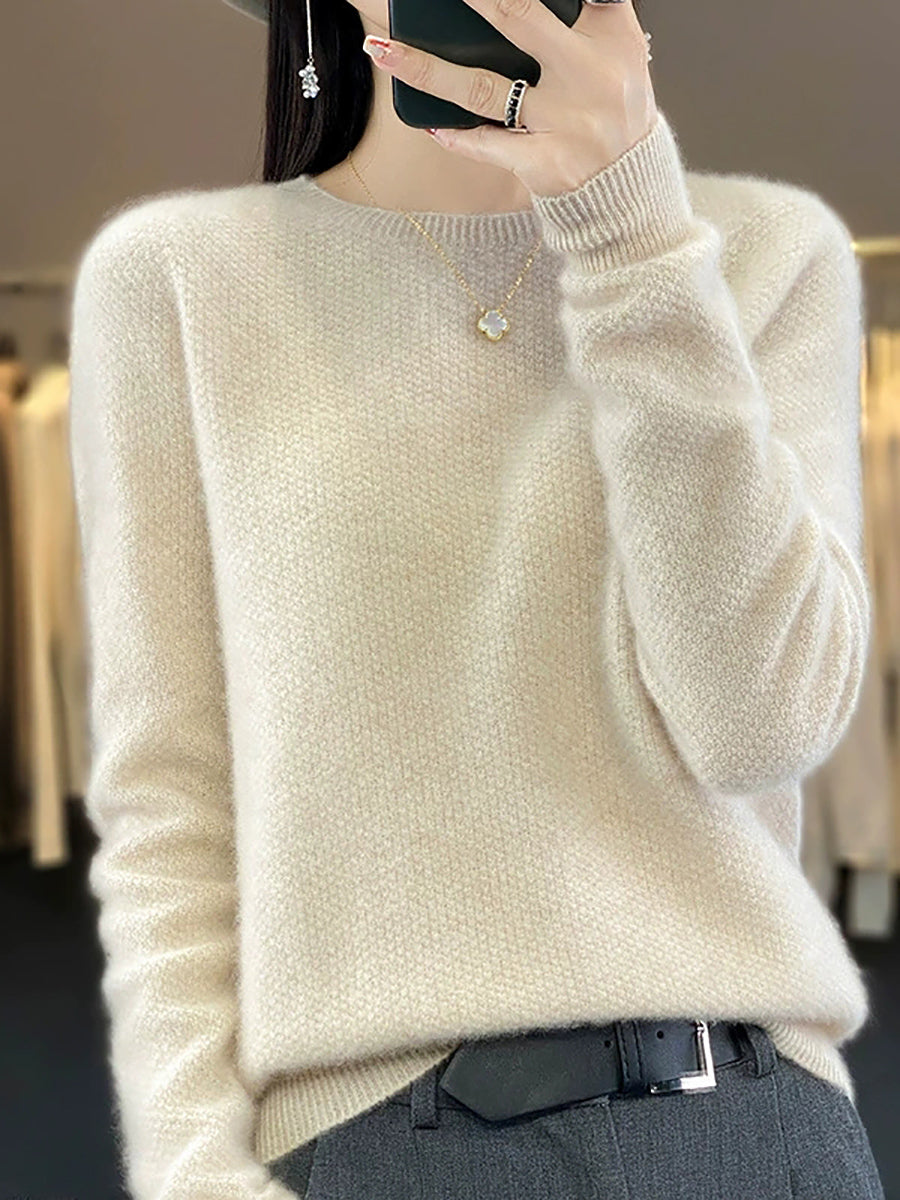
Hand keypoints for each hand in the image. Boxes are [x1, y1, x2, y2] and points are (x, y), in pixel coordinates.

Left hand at [361, 0, 657, 199]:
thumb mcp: (619, 50)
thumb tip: (505, 7)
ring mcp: (565, 121)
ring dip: (426, 70)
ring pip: (482, 87)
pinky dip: (455, 136)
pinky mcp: (544, 163)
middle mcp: (590, 74)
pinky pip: (487, 145)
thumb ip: (587, 13)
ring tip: (383, 50)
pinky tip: (427, 123)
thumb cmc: (615, 111)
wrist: (630, 191)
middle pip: (517, 17)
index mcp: (611, 34)